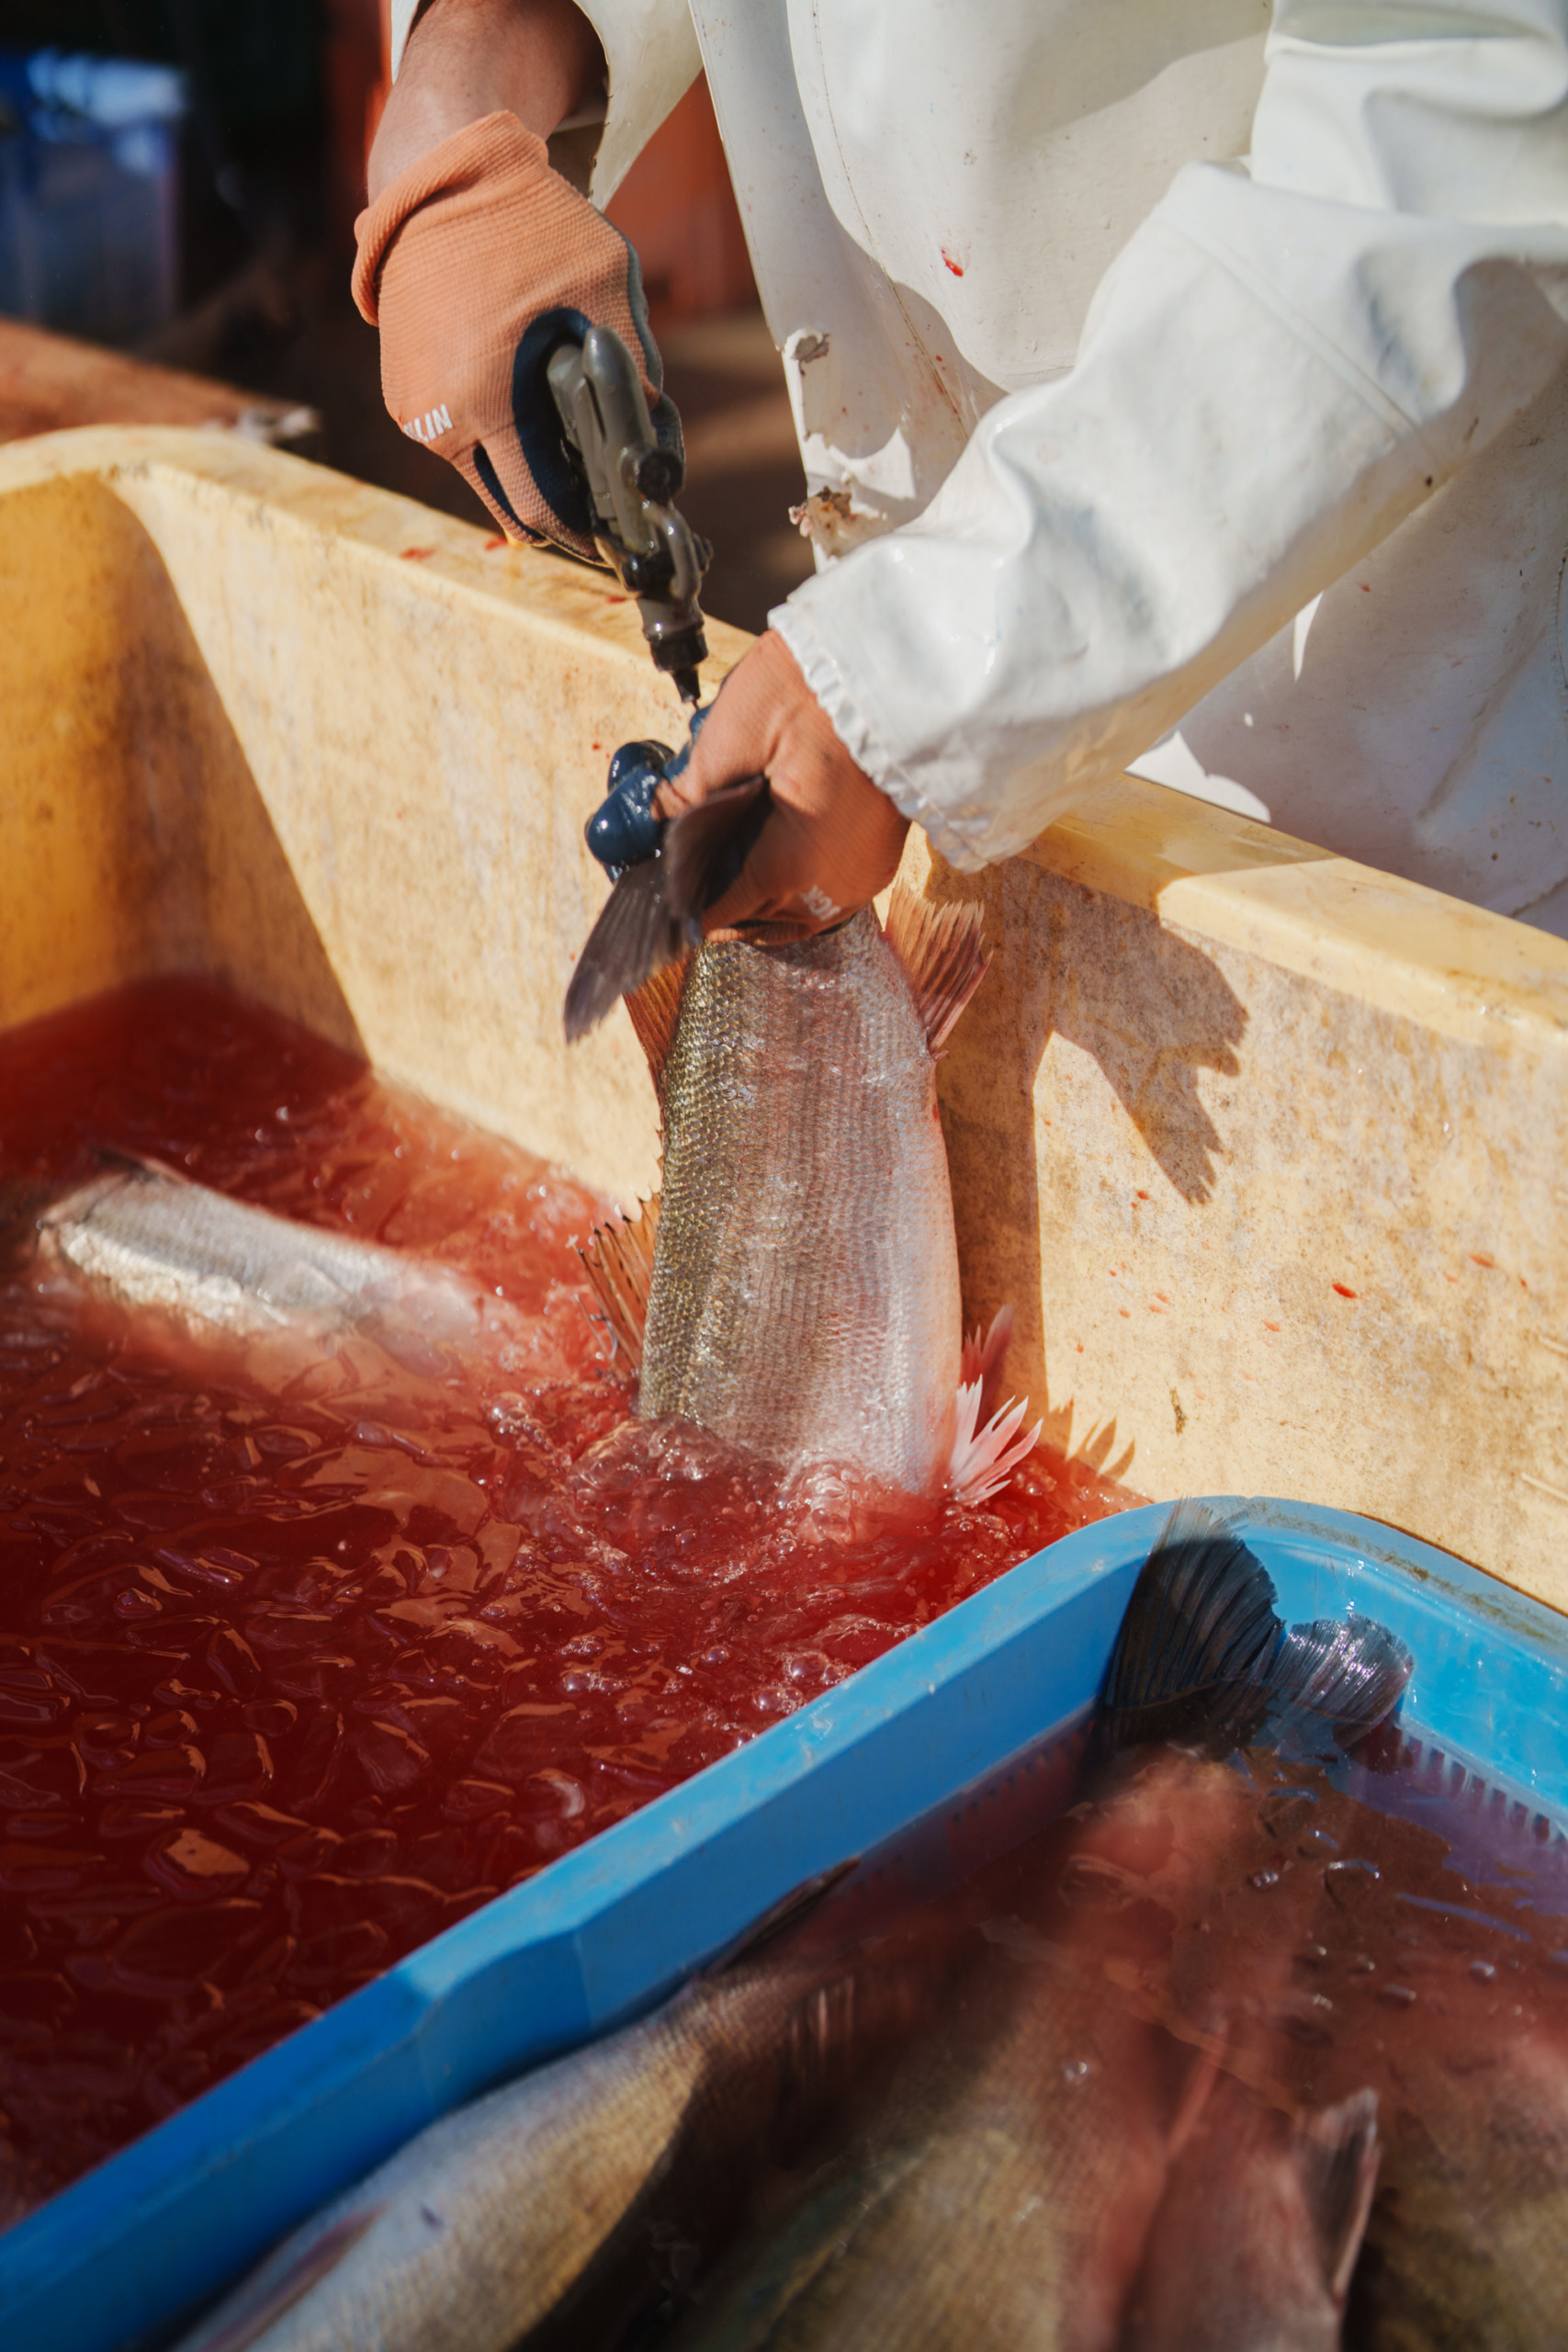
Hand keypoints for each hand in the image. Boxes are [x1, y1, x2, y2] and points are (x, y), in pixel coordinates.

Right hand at [352, 3, 677, 557]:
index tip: (611, 542)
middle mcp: (440, 421)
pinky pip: (457, 438)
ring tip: (562, 445)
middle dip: (556, 517)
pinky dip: (491, 437)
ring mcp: (414, 411)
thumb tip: (659, 440)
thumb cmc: (531, 228)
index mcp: (487, 404)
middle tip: (595, 508)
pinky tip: (519, 404)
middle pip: (510, 510)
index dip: (583, 535)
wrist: (439, 180)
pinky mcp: (401, 393)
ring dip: (522, 473)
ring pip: (482, 476)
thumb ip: (637, 368)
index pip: (542, 511)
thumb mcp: (607, 287)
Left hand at [654, 632, 908, 937]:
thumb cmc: (816, 689)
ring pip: (790, 918)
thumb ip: (688, 796)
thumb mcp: (732, 737)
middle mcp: (829, 889)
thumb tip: (656, 826)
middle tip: (685, 864)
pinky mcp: (877, 861)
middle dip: (715, 895)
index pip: (715, 913)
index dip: (681, 901)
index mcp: (787, 866)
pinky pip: (824, 898)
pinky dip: (792, 886)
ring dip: (755, 898)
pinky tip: (770, 856)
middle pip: (751, 921)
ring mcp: (860, 879)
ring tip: (725, 863)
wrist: (895, 664)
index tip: (660, 884)